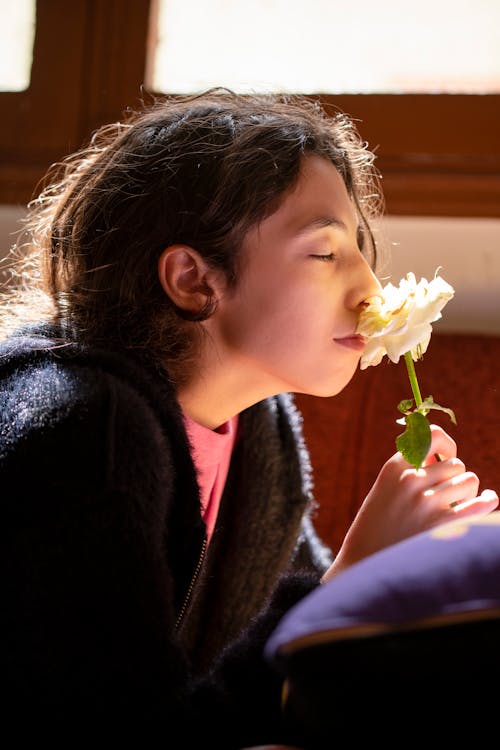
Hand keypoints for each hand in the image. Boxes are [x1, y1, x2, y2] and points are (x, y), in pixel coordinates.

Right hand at [322, 424, 498, 580]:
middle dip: (455, 477)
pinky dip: (487, 501)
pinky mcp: (440, 525)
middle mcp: (411, 480)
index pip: (433, 436)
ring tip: (455, 503)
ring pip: (469, 481)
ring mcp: (426, 503)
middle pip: (456, 465)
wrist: (364, 561)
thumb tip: (444, 457)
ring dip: (467, 491)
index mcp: (394, 467)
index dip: (446, 446)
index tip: (445, 457)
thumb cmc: (376, 526)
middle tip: (445, 492)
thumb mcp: (385, 490)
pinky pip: (478, 504)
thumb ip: (411, 471)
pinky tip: (488, 500)